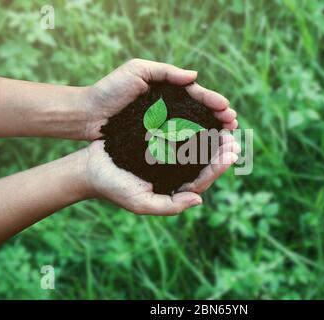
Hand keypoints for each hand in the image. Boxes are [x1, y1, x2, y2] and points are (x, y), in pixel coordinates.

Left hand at [81, 58, 237, 139]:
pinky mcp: (153, 140)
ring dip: (210, 134)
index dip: (213, 102)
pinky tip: (204, 151)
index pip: (196, 95)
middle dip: (218, 119)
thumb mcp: (136, 70)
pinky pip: (177, 143)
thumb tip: (194, 76)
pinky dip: (192, 146)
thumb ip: (165, 71)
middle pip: (199, 113)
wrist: (87, 114)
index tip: (228, 110)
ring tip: (226, 138)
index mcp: (166, 91)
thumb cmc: (110, 90)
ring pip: (192, 129)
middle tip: (233, 125)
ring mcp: (161, 125)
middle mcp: (167, 109)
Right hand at [83, 138, 239, 214]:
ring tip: (223, 123)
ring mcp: (167, 155)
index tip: (231, 154)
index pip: (203, 179)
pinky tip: (201, 113)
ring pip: (195, 145)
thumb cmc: (114, 188)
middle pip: (203, 161)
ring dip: (210, 135)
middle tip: (233, 137)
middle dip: (220, 150)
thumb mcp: (141, 203)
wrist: (90, 167)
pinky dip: (192, 123)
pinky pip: (180, 132)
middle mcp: (174, 171)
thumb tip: (199, 200)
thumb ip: (170, 206)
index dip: (218, 167)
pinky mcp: (159, 140)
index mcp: (174, 188)